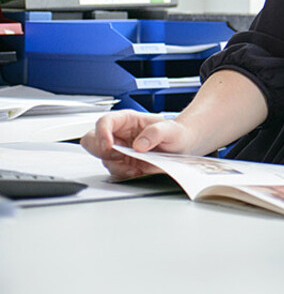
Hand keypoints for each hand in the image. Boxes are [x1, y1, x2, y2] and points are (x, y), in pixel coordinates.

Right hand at [80, 110, 197, 178]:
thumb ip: (155, 133)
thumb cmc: (176, 133)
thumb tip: (139, 145)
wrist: (182, 147)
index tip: (108, 144)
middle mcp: (119, 134)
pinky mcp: (123, 164)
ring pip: (102, 158)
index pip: (104, 122)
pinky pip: (113, 170)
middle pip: (92, 140)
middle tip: (118, 157)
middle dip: (100, 151)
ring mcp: (119, 150)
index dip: (101, 132)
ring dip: (115, 165)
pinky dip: (122, 173)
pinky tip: (136, 171)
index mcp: (126, 120)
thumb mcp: (170, 129)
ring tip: (134, 166)